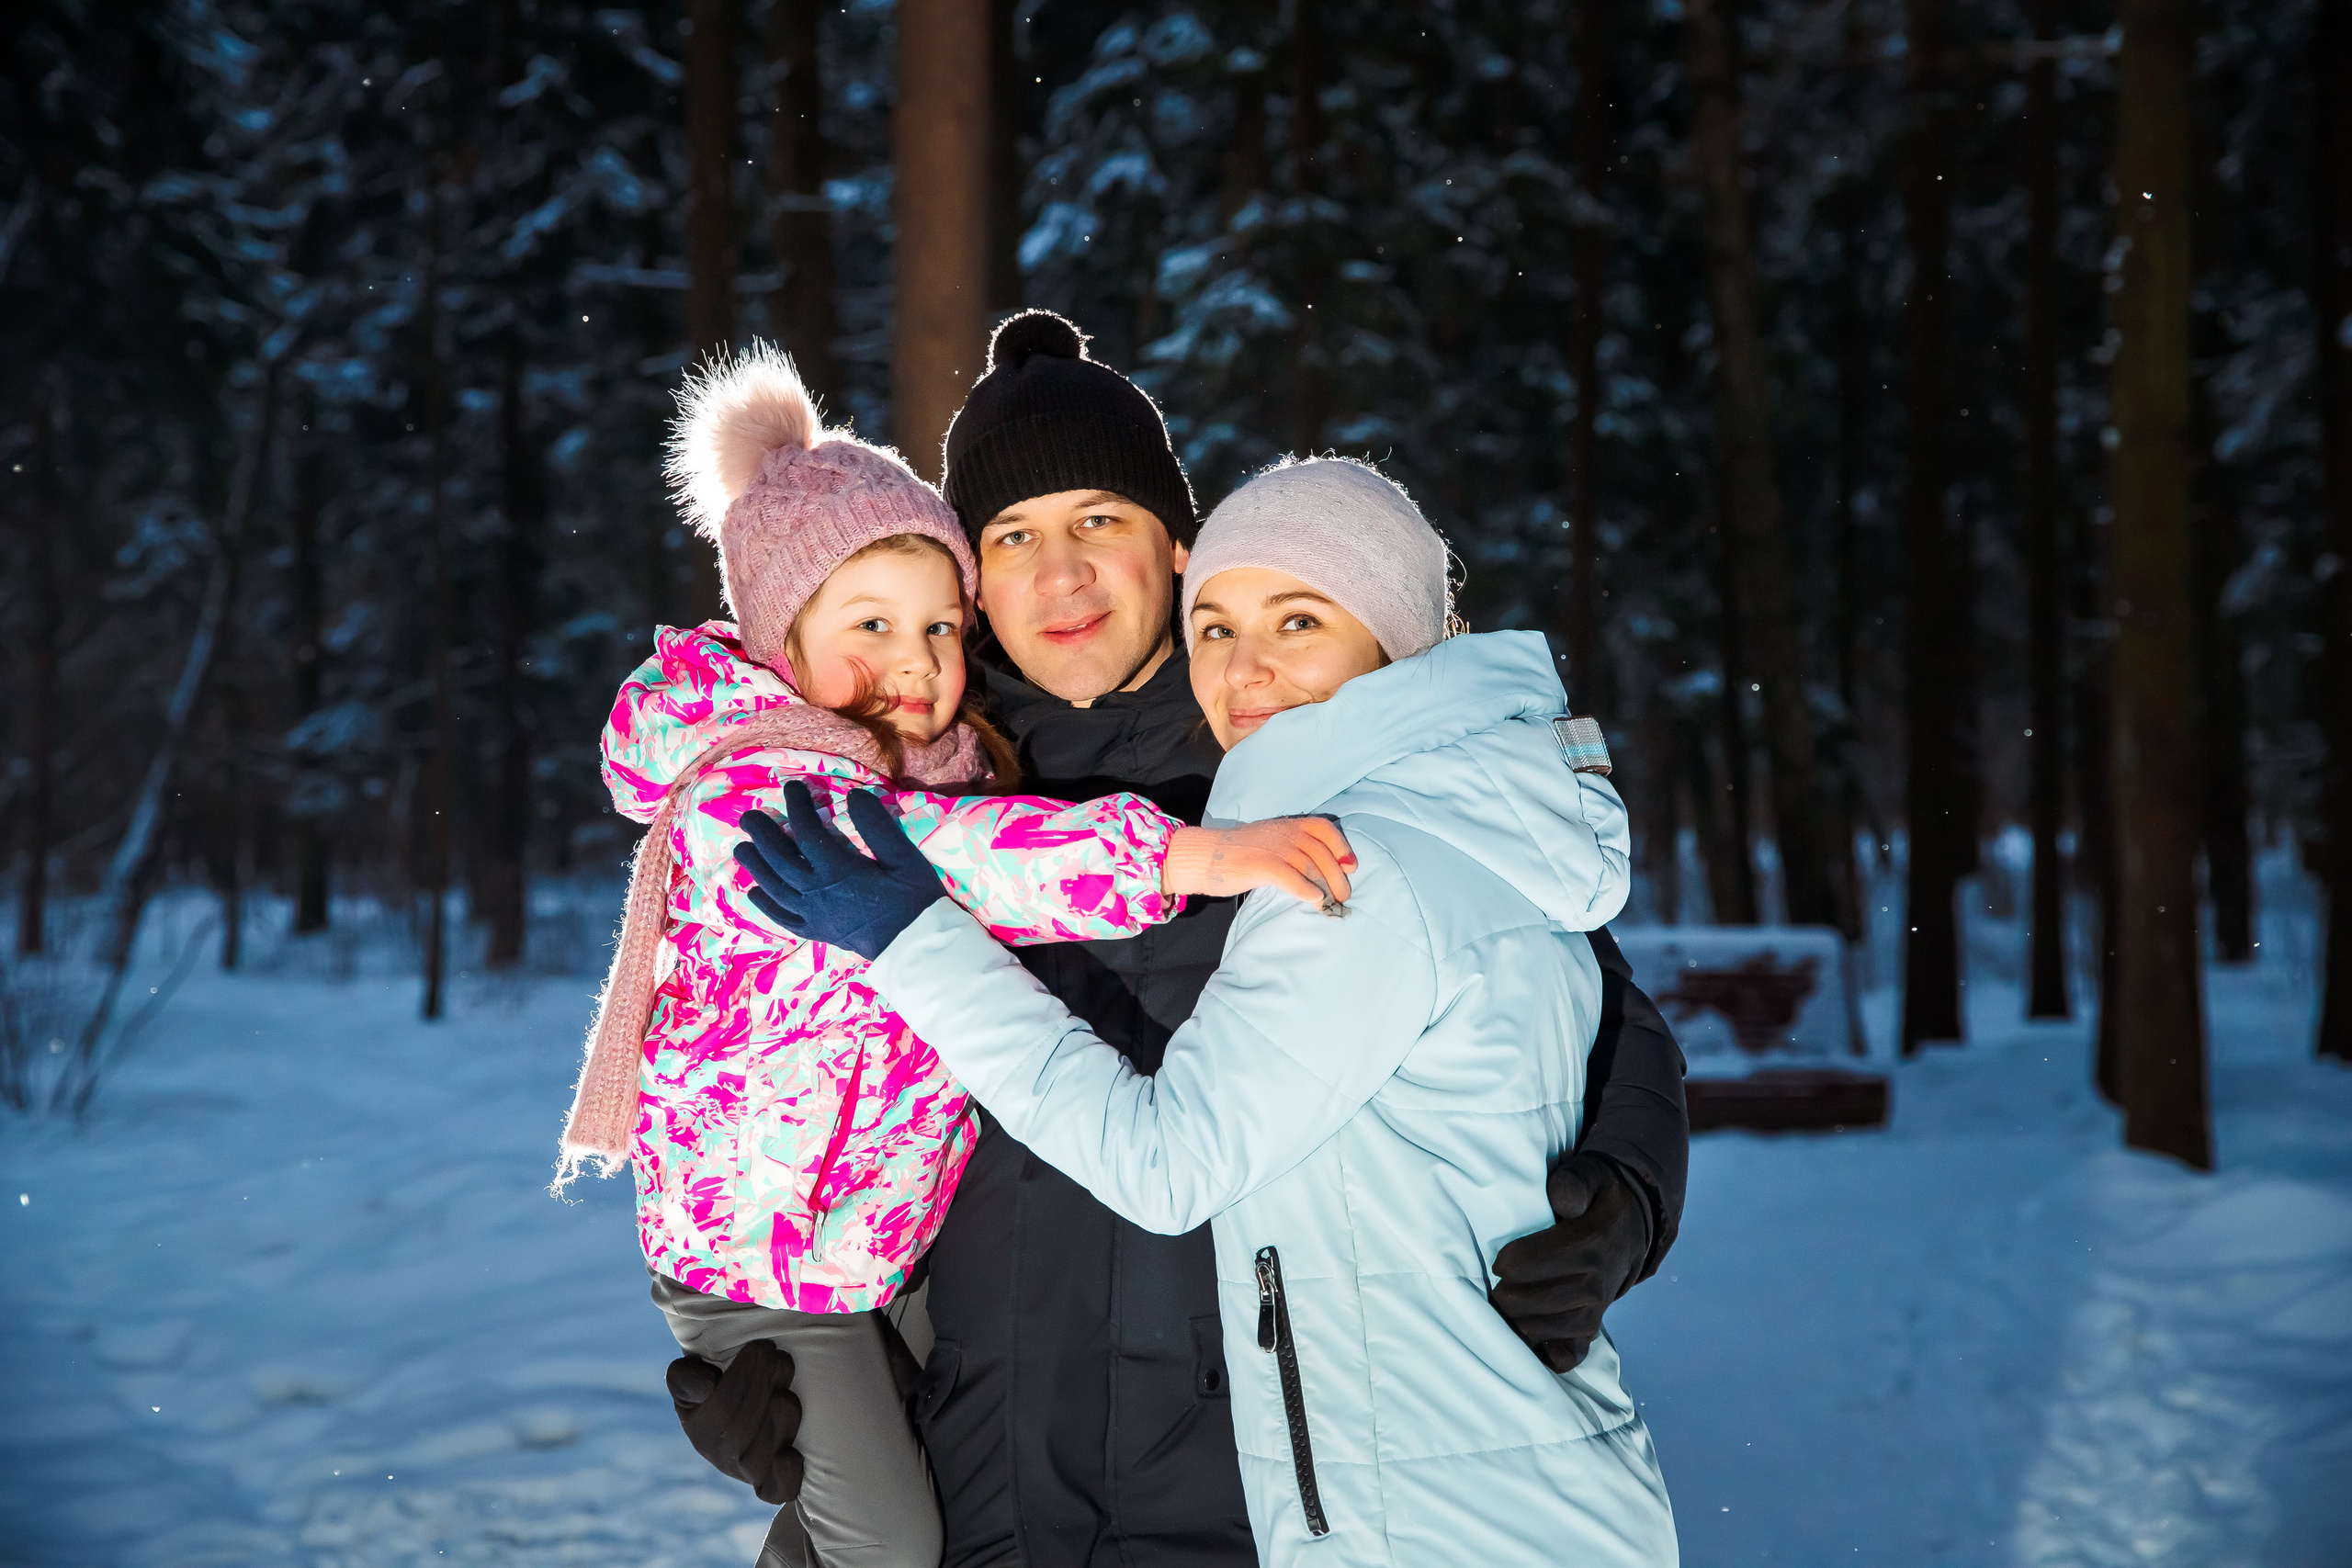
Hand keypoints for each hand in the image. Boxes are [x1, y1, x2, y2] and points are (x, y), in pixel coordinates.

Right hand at [667, 1341, 805, 1504]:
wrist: (751, 1409)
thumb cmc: (723, 1385)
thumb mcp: (694, 1376)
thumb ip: (686, 1378)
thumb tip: (707, 1386)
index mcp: (698, 1427)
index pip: (719, 1407)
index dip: (744, 1377)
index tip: (761, 1346)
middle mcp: (719, 1455)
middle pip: (741, 1430)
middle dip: (765, 1388)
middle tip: (779, 1359)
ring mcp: (746, 1472)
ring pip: (762, 1454)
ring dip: (781, 1418)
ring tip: (786, 1392)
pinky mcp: (772, 1485)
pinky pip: (776, 1491)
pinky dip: (784, 1476)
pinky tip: (789, 1454)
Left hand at [733, 781, 948, 959]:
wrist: (915, 946)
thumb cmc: (914, 900)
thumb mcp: (904, 858)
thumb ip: (877, 826)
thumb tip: (854, 795)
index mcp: (838, 870)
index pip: (807, 831)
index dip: (796, 806)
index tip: (792, 787)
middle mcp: (816, 892)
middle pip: (779, 859)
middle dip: (762, 834)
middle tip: (748, 817)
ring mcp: (812, 915)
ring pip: (773, 888)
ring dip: (755, 867)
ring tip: (742, 848)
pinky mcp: (816, 932)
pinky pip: (782, 918)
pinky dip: (765, 905)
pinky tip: (755, 892)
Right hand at [1163, 817, 1356, 908]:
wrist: (1205, 855)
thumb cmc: (1238, 854)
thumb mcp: (1270, 841)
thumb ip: (1293, 850)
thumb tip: (1319, 872)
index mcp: (1288, 825)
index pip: (1324, 828)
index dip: (1342, 846)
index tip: (1351, 866)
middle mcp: (1285, 832)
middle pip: (1322, 853)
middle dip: (1337, 876)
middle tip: (1344, 896)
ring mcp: (1273, 847)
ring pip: (1311, 867)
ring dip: (1326, 888)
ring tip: (1331, 904)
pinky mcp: (1262, 865)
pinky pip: (1291, 878)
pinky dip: (1306, 890)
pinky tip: (1314, 901)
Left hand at [1487, 1151, 1651, 1372]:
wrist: (1634, 1226)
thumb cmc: (1600, 1198)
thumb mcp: (1592, 1175)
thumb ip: (1574, 1182)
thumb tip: (1561, 1200)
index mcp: (1589, 1244)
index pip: (1527, 1264)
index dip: (1505, 1262)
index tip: (1498, 1259)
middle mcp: (1593, 1284)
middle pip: (1525, 1301)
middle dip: (1500, 1294)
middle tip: (1494, 1283)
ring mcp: (1594, 1311)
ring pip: (1536, 1329)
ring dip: (1512, 1319)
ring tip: (1502, 1303)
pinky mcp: (1592, 1329)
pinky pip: (1566, 1356)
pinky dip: (1543, 1352)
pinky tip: (1528, 1335)